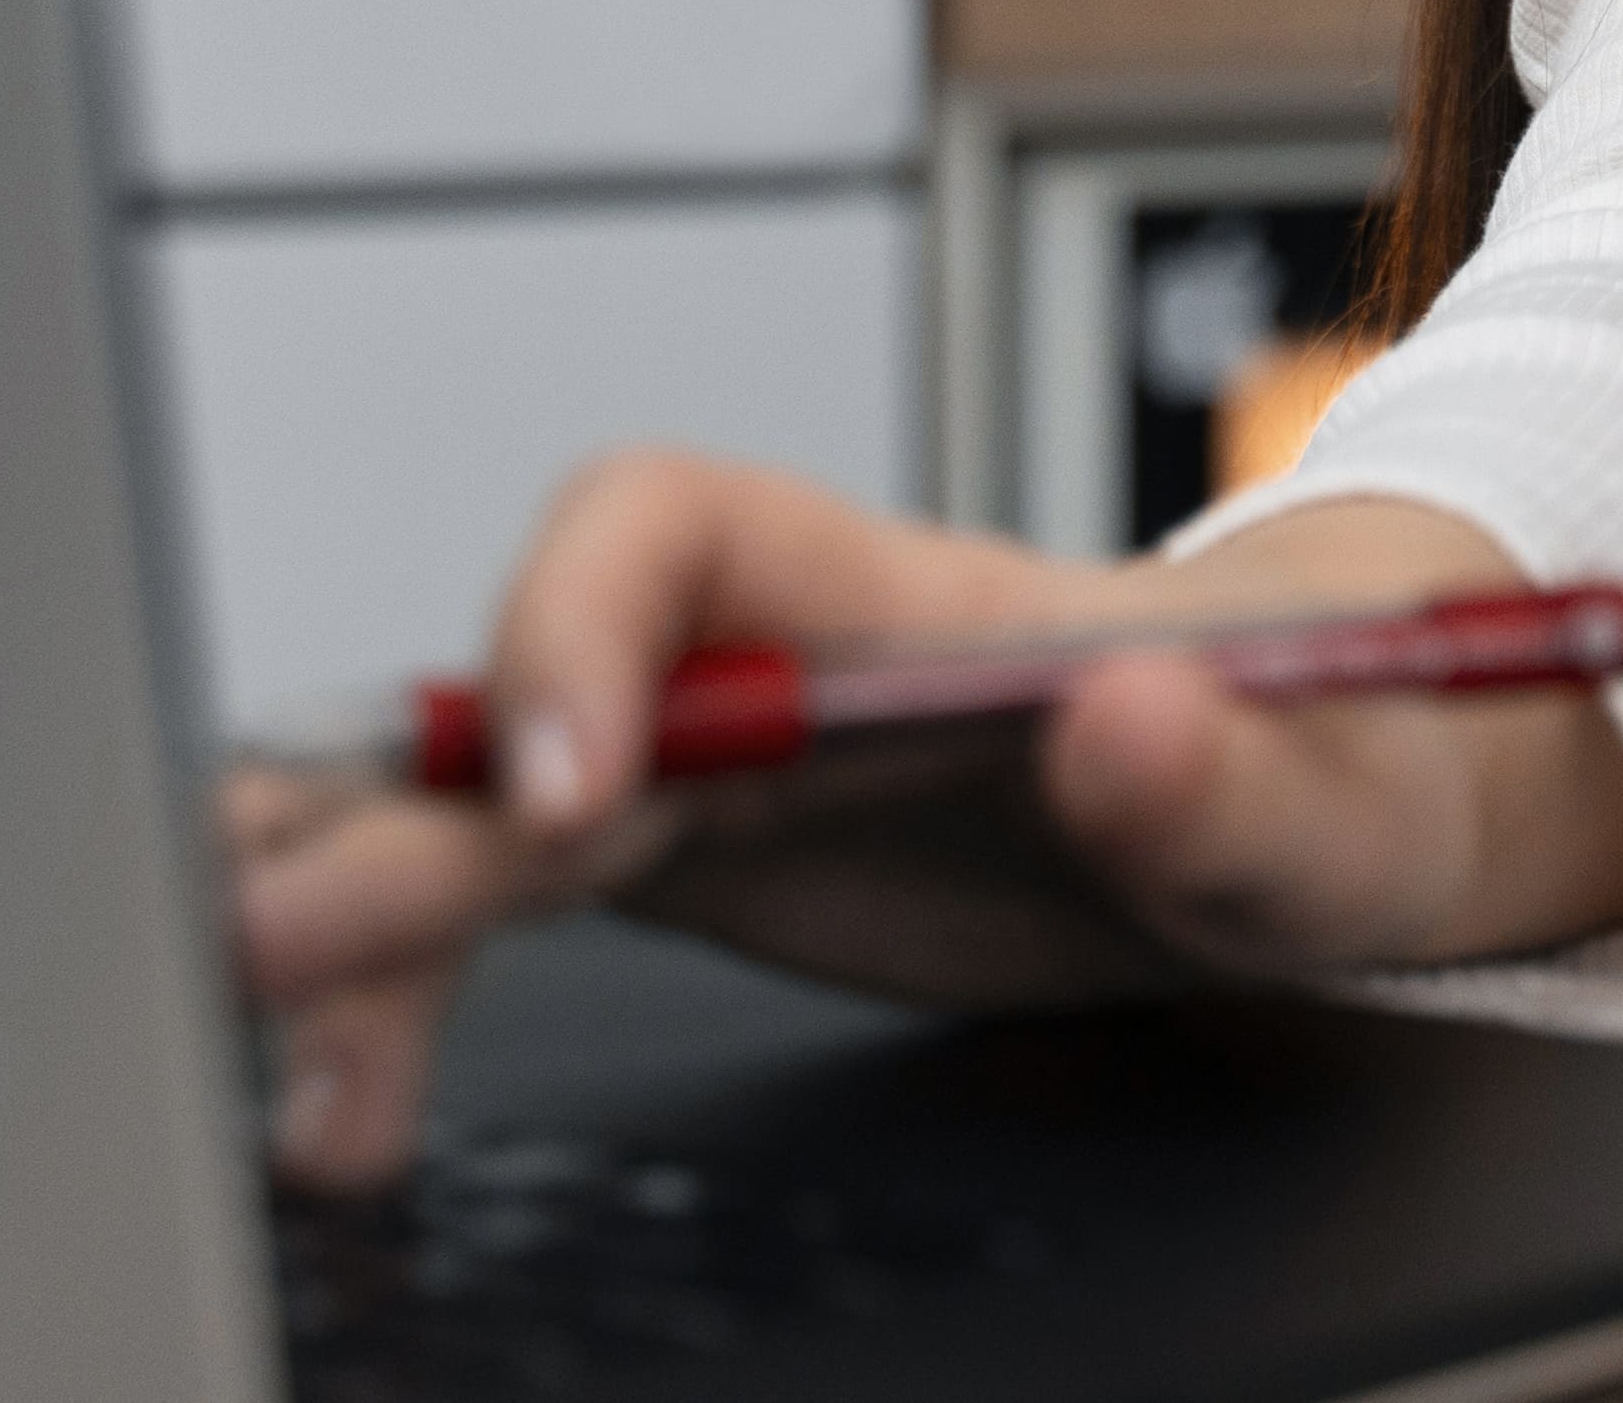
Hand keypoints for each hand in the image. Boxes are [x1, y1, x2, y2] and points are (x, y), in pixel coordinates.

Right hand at [228, 469, 1622, 1191]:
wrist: (1329, 795)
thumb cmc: (1342, 752)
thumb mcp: (1339, 790)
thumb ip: (1240, 767)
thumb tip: (1126, 714)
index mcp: (907, 603)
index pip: (673, 525)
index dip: (582, 629)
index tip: (577, 795)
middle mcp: (773, 658)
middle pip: (525, 693)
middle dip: (389, 811)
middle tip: (280, 948)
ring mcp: (713, 758)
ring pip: (466, 800)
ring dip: (351, 908)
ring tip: (291, 1080)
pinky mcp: (692, 855)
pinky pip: (494, 897)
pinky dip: (402, 986)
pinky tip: (351, 1095)